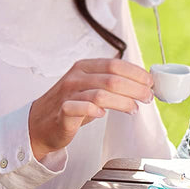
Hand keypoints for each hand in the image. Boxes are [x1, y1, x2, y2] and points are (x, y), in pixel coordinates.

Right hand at [28, 58, 153, 161]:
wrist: (39, 124)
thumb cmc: (71, 104)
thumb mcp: (91, 86)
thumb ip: (112, 81)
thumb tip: (144, 82)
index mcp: (85, 67)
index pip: (116, 64)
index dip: (136, 73)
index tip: (150, 82)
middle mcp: (76, 77)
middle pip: (112, 79)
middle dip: (136, 88)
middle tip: (148, 97)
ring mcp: (67, 94)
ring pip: (101, 94)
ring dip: (123, 101)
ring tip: (134, 108)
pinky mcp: (62, 112)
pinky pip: (80, 108)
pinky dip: (95, 110)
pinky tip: (105, 114)